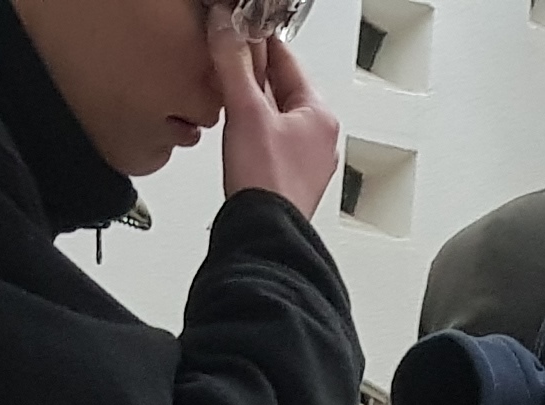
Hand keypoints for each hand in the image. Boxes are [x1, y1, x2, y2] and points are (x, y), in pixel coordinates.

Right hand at [216, 21, 340, 217]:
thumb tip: (225, 29)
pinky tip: (236, 129)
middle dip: (253, 73)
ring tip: (228, 89)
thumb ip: (233, 65)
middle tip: (228, 55)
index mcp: (320, 115)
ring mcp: (305, 161)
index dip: (259, 42)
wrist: (262, 235)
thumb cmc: (267, 183)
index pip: (288, 61)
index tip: (239, 29)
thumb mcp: (245, 112)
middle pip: (282, 88)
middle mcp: (319, 138)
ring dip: (251, 101)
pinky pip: (270, 140)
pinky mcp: (288, 179)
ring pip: (275, 115)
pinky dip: (252, 128)